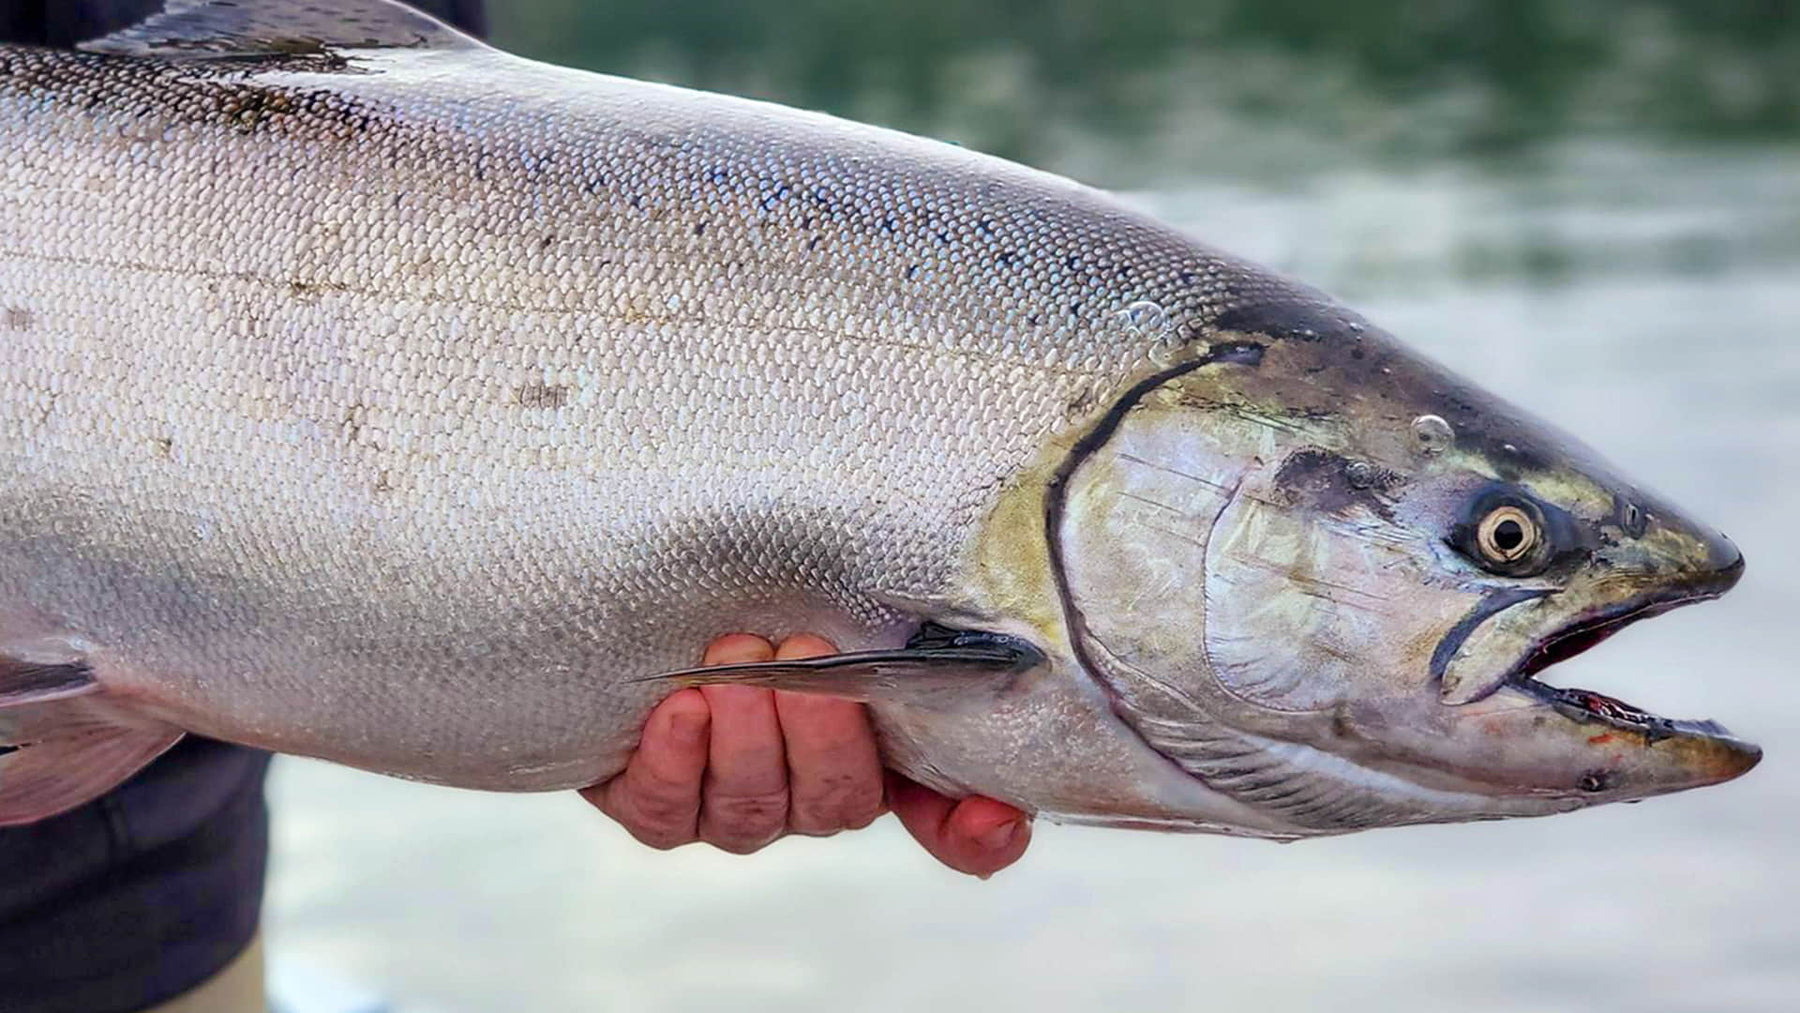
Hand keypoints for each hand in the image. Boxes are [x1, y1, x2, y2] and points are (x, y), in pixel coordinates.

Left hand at [581, 633, 1031, 876]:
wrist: (652, 592)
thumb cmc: (762, 595)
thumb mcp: (846, 602)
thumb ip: (909, 633)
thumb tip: (993, 663)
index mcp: (875, 754)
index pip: (949, 823)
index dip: (974, 833)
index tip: (991, 816)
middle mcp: (810, 795)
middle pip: (837, 803)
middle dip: (821, 733)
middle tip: (803, 655)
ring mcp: (733, 809)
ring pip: (753, 810)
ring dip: (746, 733)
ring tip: (733, 661)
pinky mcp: (657, 807)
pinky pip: (668, 812)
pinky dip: (678, 758)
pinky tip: (682, 706)